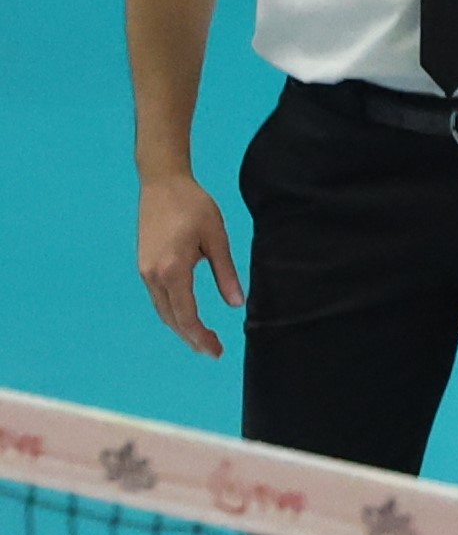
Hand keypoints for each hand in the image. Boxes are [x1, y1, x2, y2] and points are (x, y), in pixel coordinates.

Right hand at [137, 174, 241, 356]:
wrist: (162, 182)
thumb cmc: (193, 206)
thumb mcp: (217, 238)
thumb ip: (226, 273)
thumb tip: (237, 304)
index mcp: (173, 270)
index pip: (186, 316)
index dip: (201, 337)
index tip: (216, 351)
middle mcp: (153, 274)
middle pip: (172, 318)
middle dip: (192, 338)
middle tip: (213, 352)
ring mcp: (145, 270)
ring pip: (163, 310)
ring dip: (181, 327)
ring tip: (203, 340)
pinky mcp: (144, 264)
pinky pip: (158, 297)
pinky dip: (173, 312)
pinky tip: (188, 318)